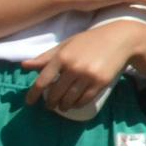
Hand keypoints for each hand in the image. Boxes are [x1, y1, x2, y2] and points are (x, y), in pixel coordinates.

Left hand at [23, 20, 143, 111]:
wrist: (121, 39)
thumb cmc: (90, 40)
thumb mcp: (67, 44)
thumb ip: (46, 57)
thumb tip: (24, 66)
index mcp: (62, 56)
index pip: (43, 80)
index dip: (34, 94)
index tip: (30, 102)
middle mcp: (73, 67)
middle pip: (56, 93)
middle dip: (50, 102)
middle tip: (50, 105)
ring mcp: (88, 76)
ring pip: (69, 99)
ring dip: (64, 106)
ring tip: (63, 106)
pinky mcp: (100, 82)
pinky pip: (84, 99)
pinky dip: (77, 104)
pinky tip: (75, 104)